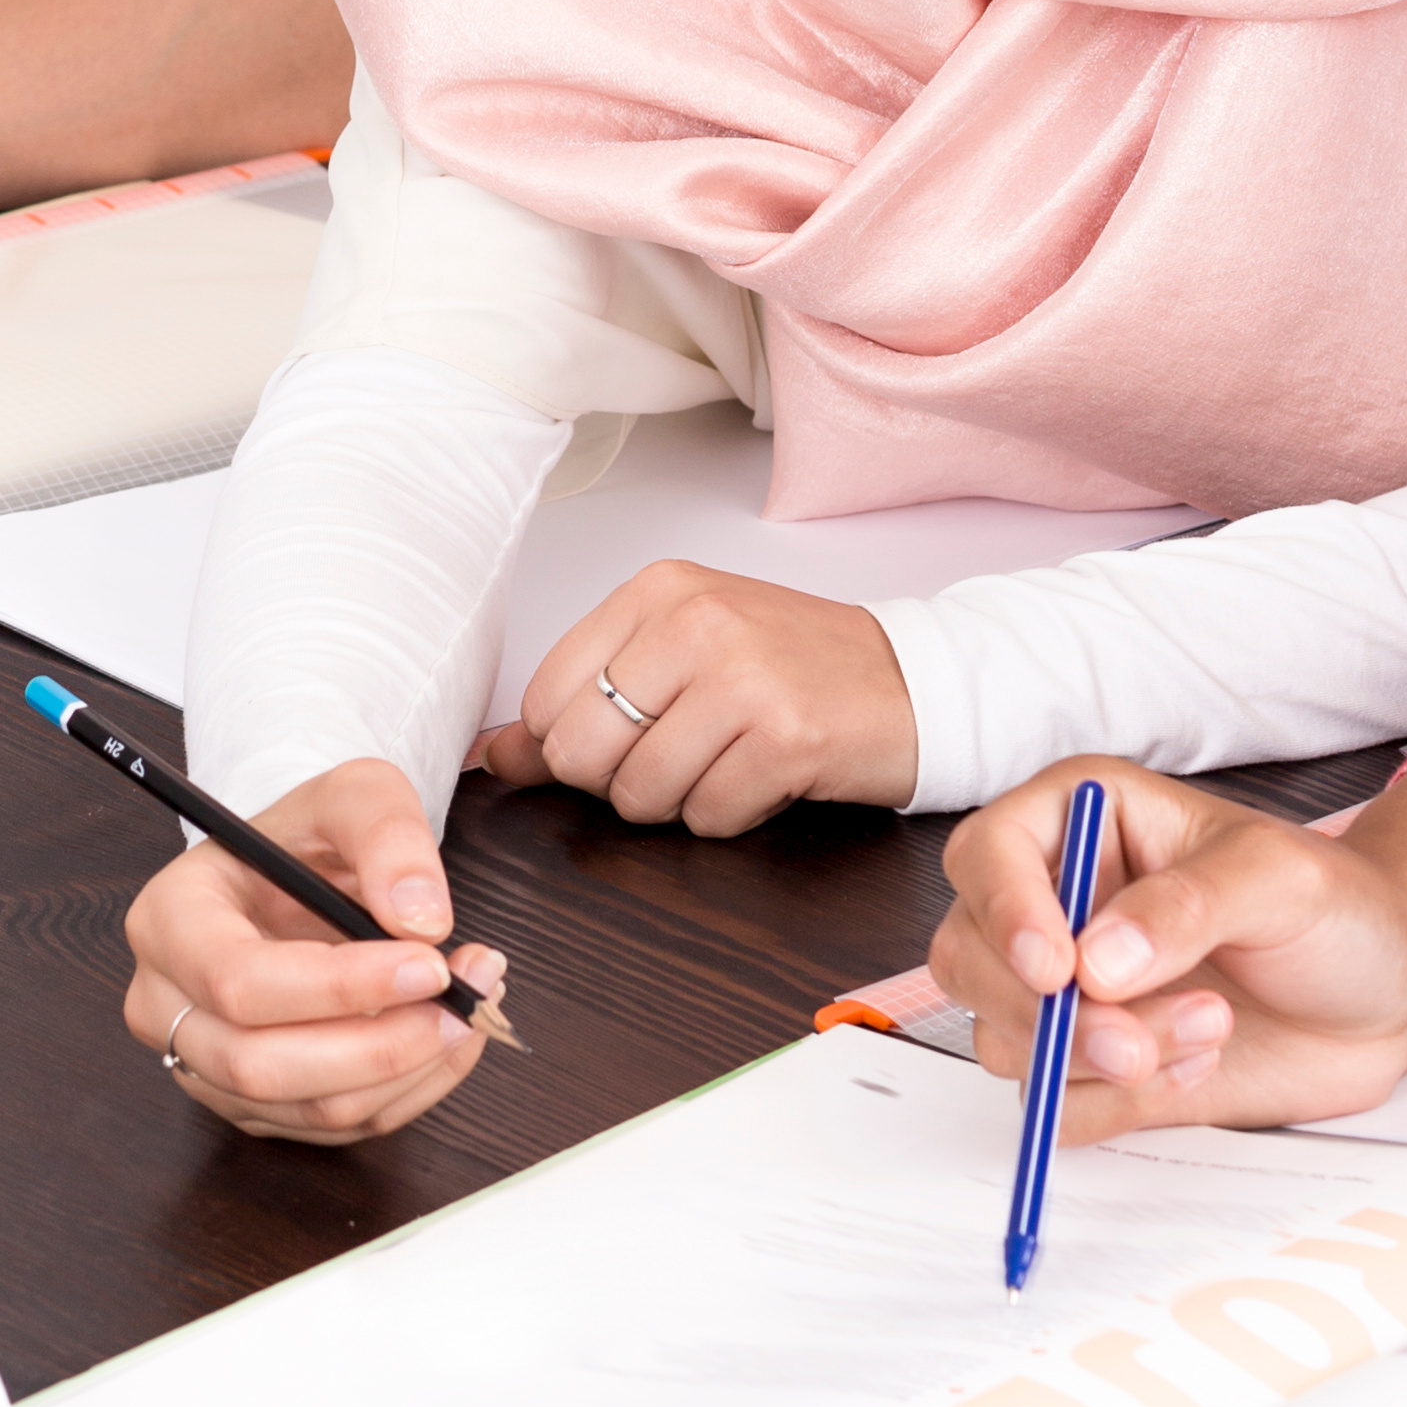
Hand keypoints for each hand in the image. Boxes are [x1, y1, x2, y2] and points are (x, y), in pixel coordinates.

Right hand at [114, 759, 509, 1143]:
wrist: (298, 875)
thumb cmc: (310, 836)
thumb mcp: (354, 794)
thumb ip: (389, 835)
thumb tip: (422, 917)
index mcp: (170, 919)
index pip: (239, 981)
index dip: (339, 987)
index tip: (429, 966)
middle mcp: (167, 1003)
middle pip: (264, 1066)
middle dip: (382, 1046)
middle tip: (464, 1004)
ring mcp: (204, 1066)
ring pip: (310, 1108)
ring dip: (409, 1070)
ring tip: (472, 1008)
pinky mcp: (252, 1106)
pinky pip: (336, 1126)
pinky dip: (408, 1091)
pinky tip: (447, 1040)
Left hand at [474, 561, 915, 828]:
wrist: (915, 681)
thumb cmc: (794, 666)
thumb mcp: (681, 654)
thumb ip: (582, 699)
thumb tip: (490, 757)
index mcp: (659, 590)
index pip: (546, 696)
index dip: (570, 744)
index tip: (618, 740)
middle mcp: (696, 622)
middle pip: (582, 750)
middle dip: (618, 780)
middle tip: (679, 757)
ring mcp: (743, 679)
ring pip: (640, 793)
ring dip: (678, 802)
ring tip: (727, 761)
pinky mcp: (786, 739)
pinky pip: (708, 817)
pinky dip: (731, 814)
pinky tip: (765, 776)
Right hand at [926, 753, 1406, 1145]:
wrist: (1389, 992)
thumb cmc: (1339, 906)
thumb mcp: (1280, 878)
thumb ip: (1188, 906)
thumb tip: (1097, 961)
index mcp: (1082, 821)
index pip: (987, 855)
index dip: (1004, 912)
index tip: (1059, 971)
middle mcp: (1058, 904)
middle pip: (972, 959)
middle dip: (1048, 1014)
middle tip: (1137, 1038)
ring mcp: (1071, 992)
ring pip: (1005, 1039)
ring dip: (1099, 1058)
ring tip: (1209, 1029)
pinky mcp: (1094, 1067)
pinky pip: (1058, 1104)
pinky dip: (1121, 1102)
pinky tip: (1199, 1062)